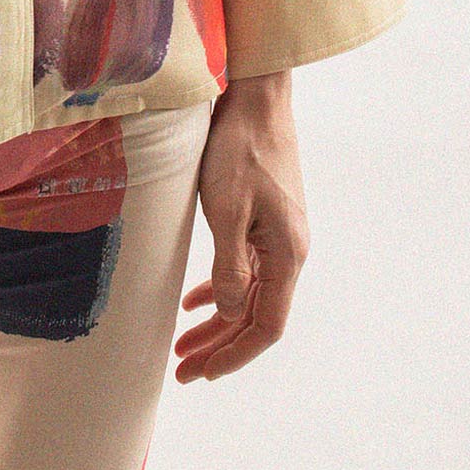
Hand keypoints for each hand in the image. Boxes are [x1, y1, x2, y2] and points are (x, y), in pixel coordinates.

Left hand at [173, 68, 309, 382]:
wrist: (255, 97)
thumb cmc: (240, 148)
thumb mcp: (227, 208)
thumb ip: (229, 266)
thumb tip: (226, 314)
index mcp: (287, 253)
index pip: (265, 325)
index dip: (234, 354)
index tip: (201, 373)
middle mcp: (288, 251)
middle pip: (255, 315)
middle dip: (220, 347)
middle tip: (182, 369)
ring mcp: (277, 235)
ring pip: (247, 295)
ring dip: (217, 321)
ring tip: (182, 344)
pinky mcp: (263, 219)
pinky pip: (244, 269)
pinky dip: (220, 288)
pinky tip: (195, 300)